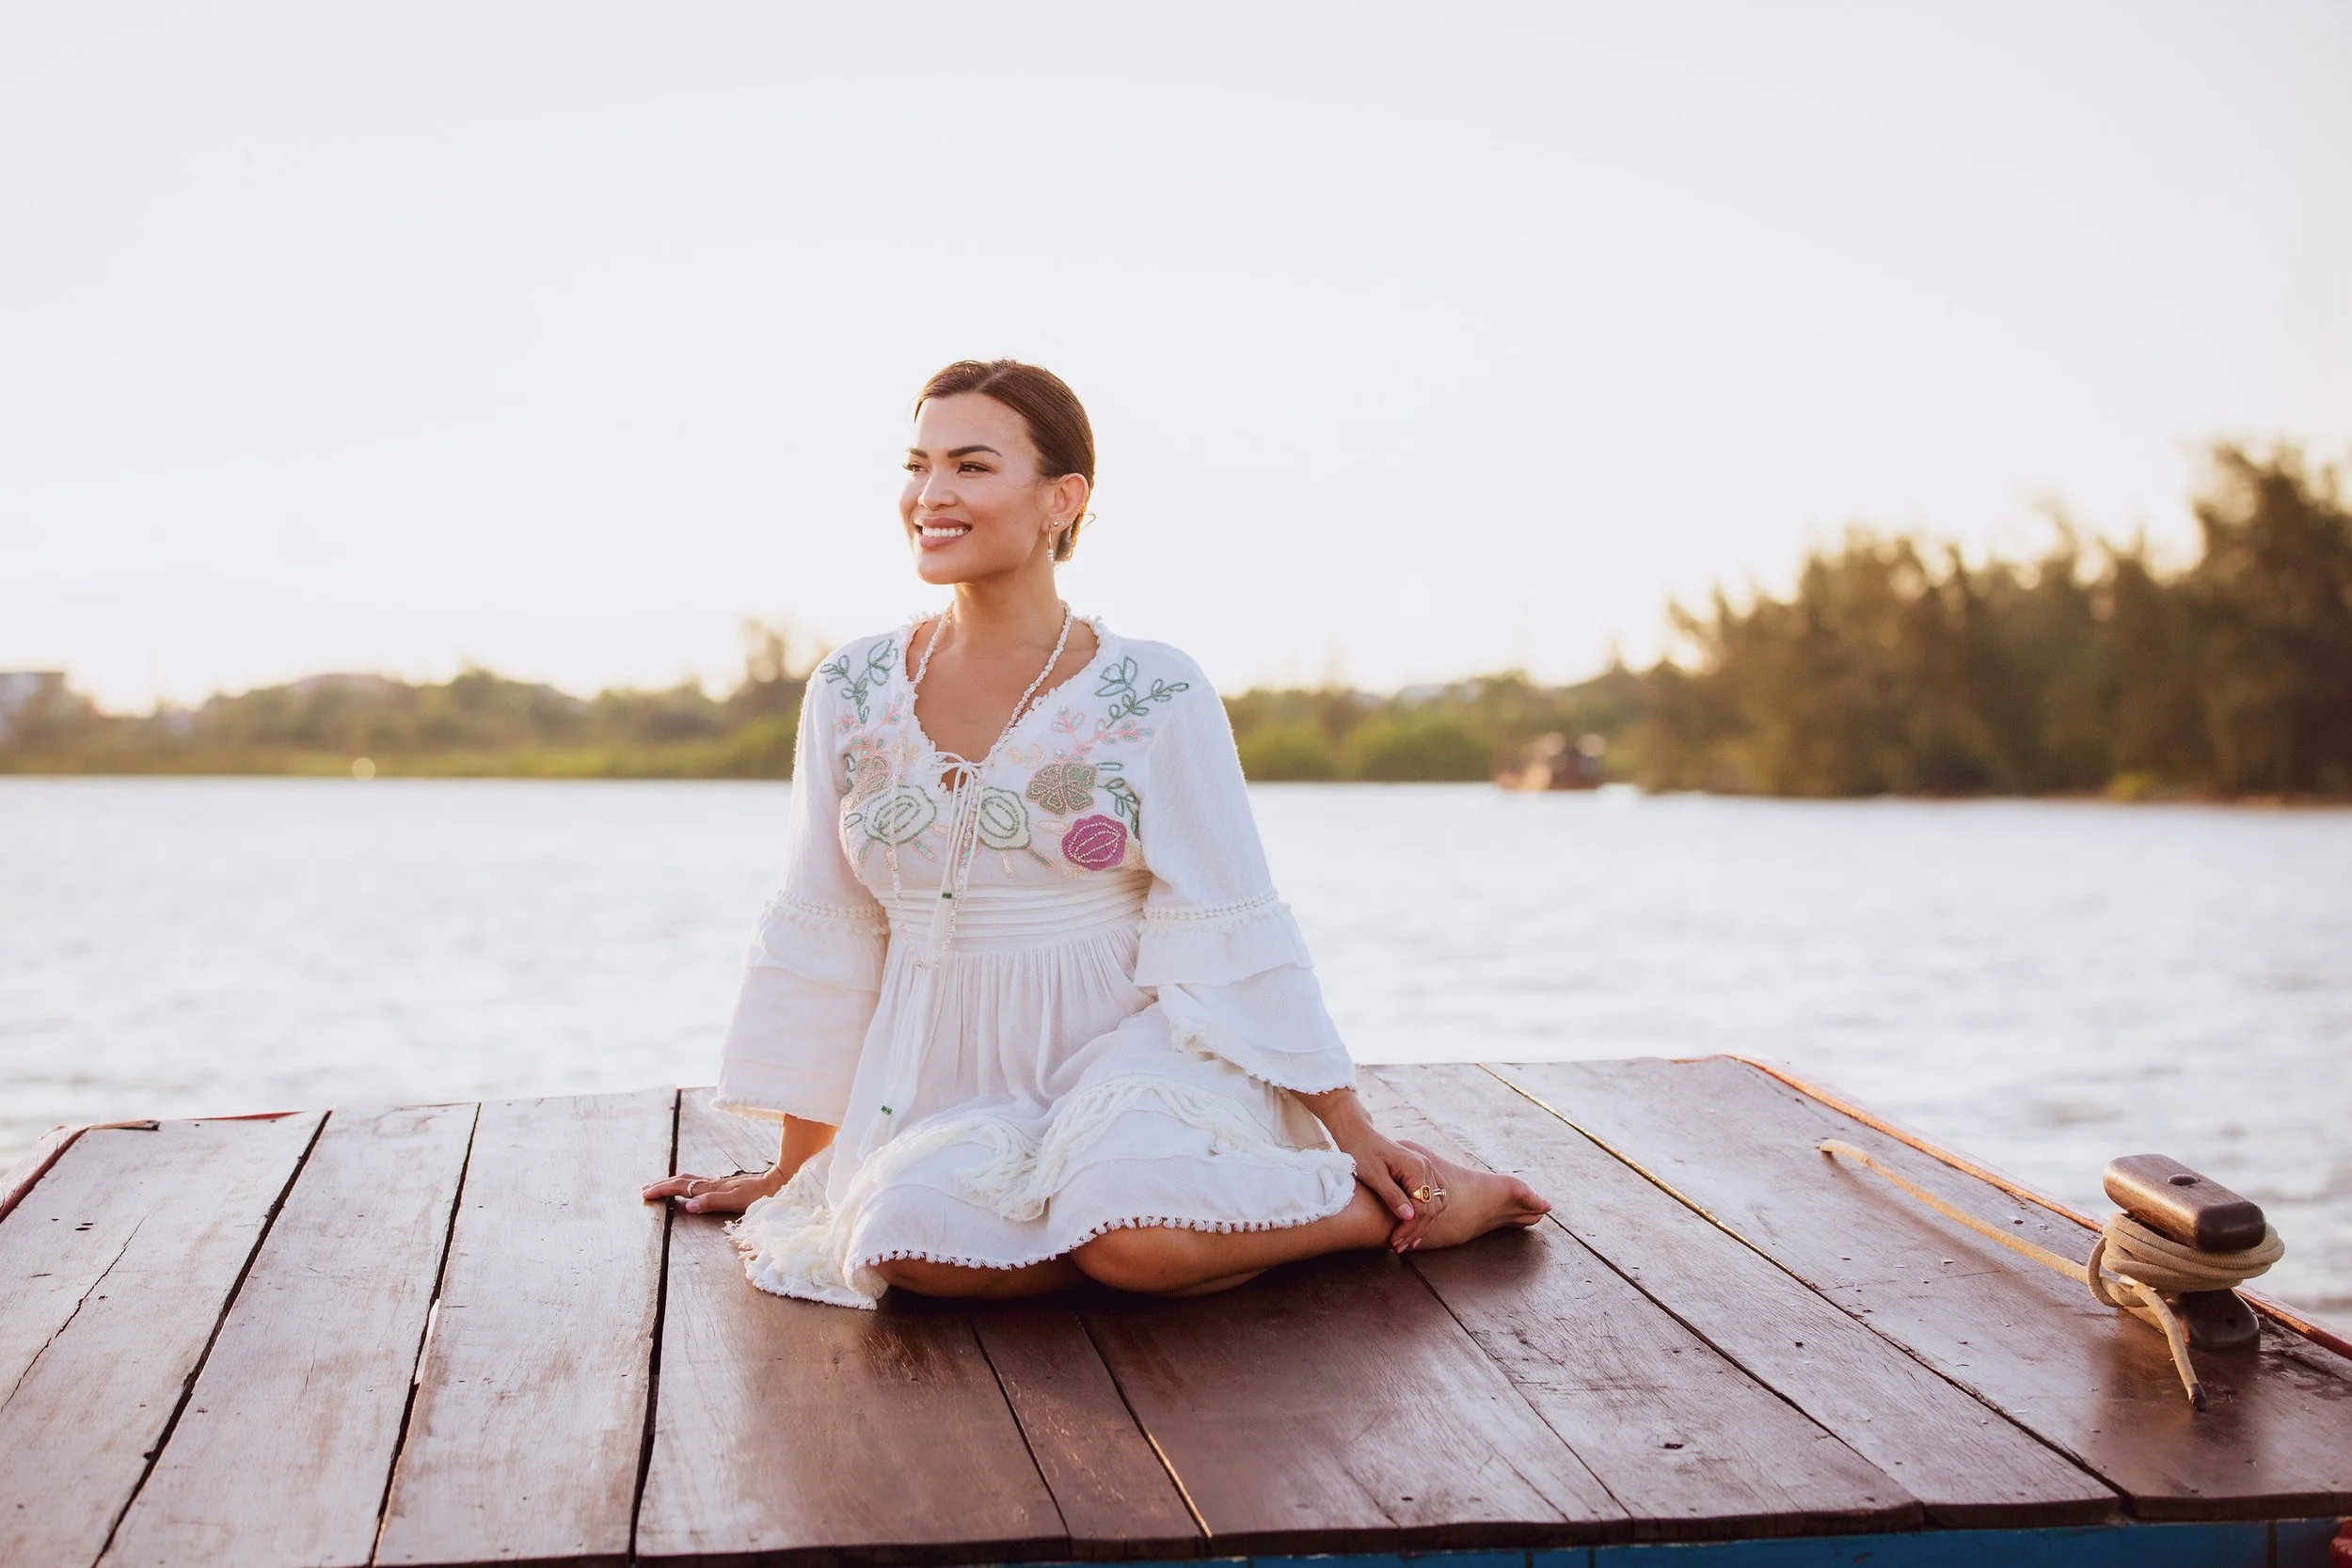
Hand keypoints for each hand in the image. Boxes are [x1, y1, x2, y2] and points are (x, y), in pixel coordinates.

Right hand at [639, 1165, 785, 1214]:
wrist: (782, 1183)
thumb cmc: (762, 1196)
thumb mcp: (738, 1201)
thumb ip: (713, 1202)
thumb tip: (689, 1205)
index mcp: (712, 1187)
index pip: (681, 1187)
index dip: (662, 1190)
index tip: (645, 1195)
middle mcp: (714, 1183)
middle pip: (682, 1181)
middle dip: (662, 1185)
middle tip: (644, 1191)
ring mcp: (720, 1184)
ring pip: (690, 1180)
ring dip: (672, 1184)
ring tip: (659, 1187)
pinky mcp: (727, 1186)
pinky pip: (699, 1183)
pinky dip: (686, 1185)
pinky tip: (688, 1189)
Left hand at [1297, 1086, 1447, 1252]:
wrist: (1358, 1133)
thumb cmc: (1361, 1152)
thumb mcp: (1373, 1176)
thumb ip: (1392, 1196)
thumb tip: (1409, 1217)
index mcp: (1416, 1168)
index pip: (1422, 1208)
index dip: (1409, 1229)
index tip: (1394, 1243)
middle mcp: (1426, 1167)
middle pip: (1430, 1208)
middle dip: (1415, 1231)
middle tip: (1399, 1248)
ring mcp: (1426, 1168)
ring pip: (1435, 1204)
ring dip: (1423, 1225)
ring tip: (1408, 1242)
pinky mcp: (1422, 1171)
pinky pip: (1433, 1196)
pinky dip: (1427, 1213)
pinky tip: (1416, 1226)